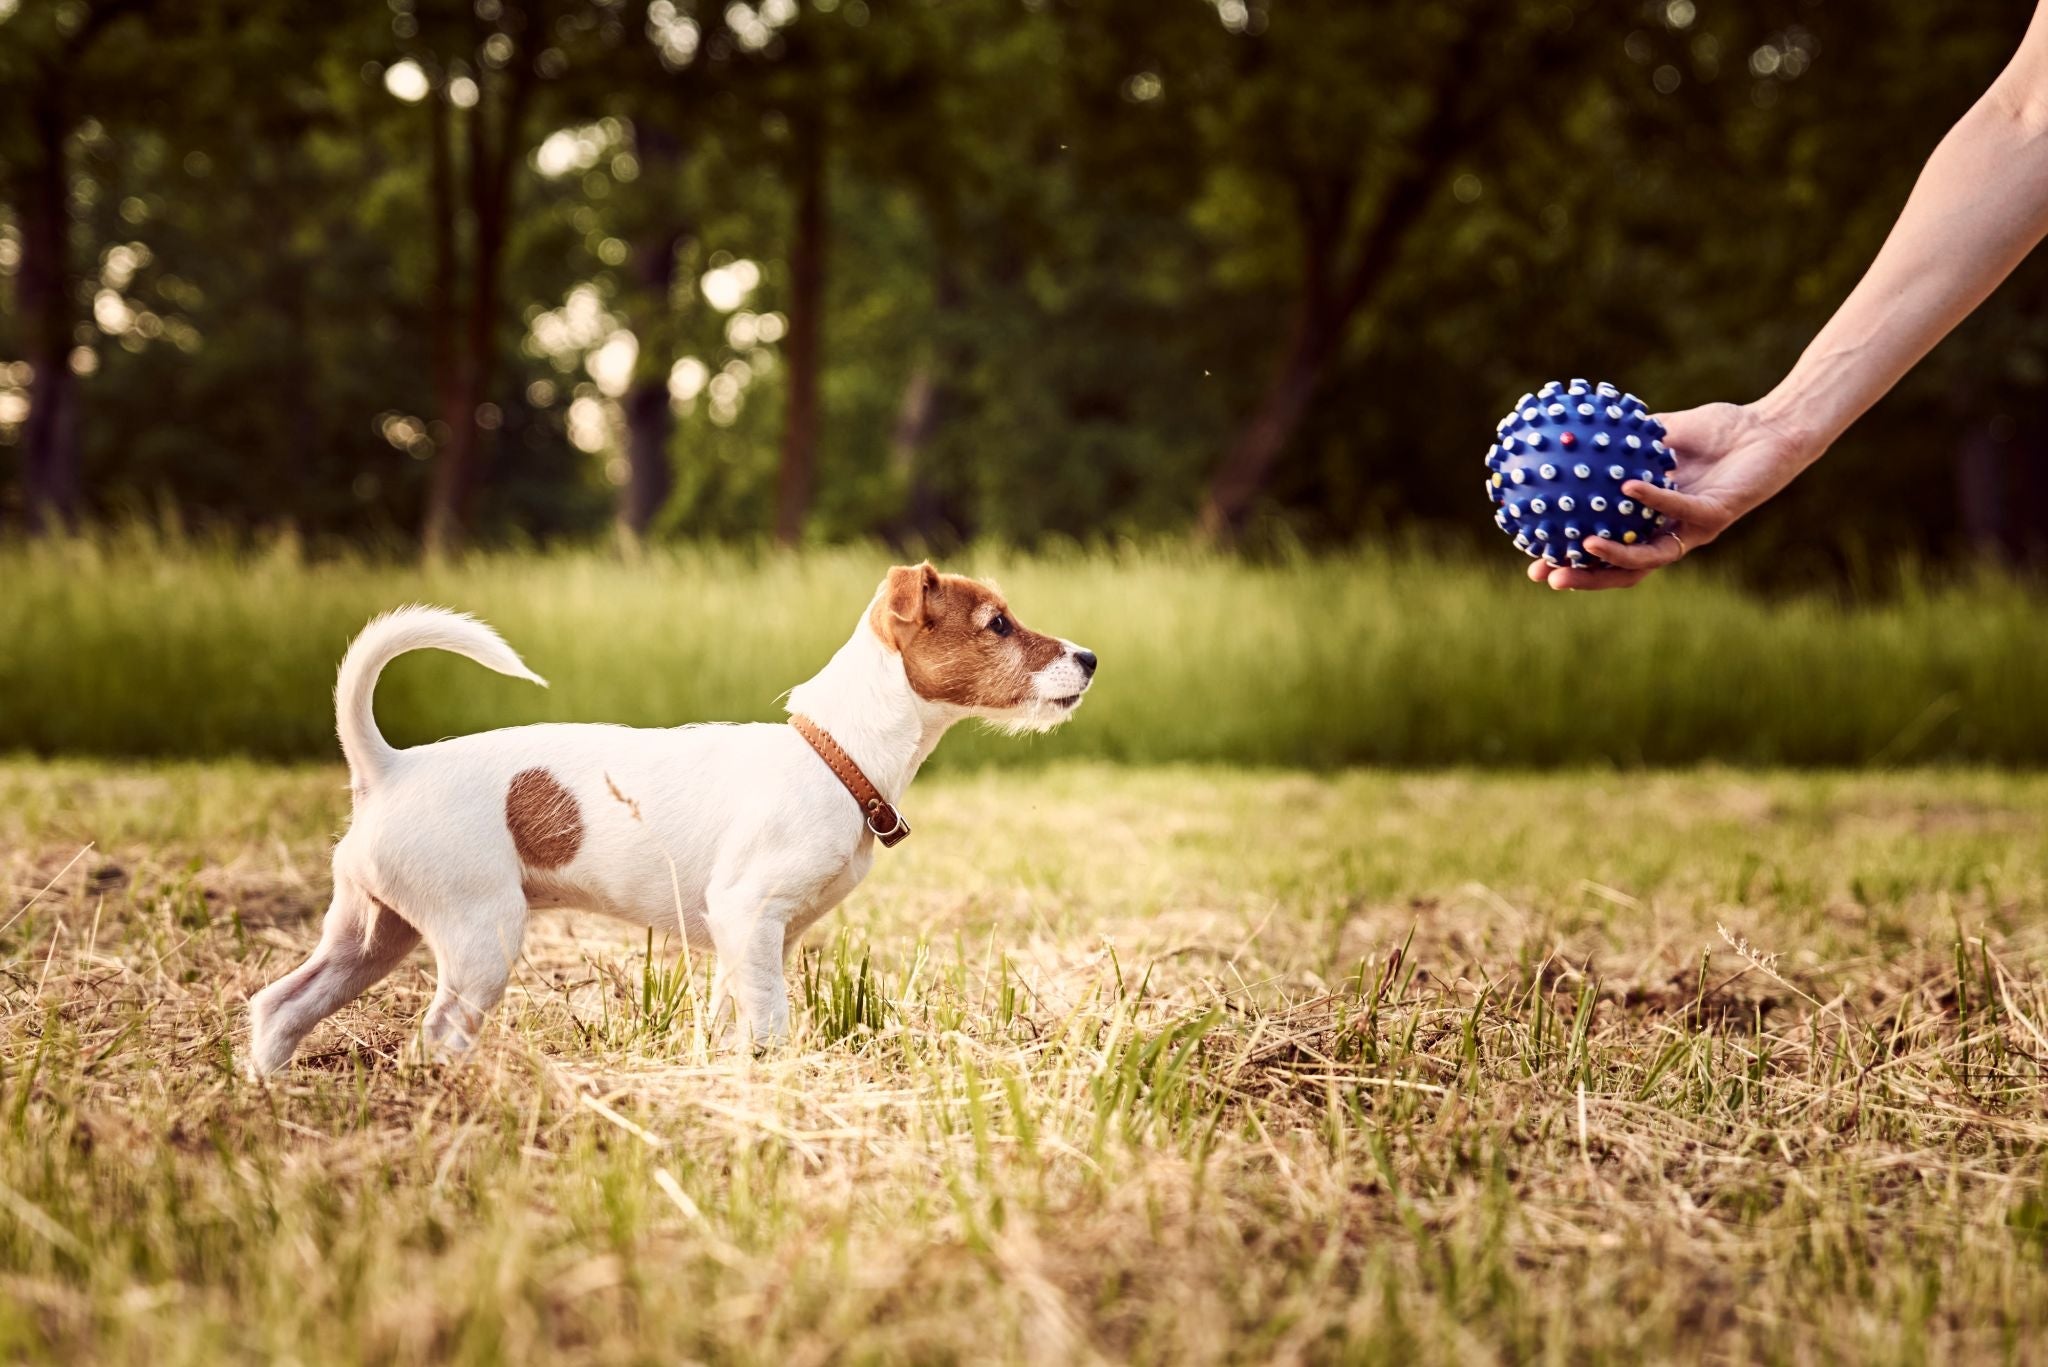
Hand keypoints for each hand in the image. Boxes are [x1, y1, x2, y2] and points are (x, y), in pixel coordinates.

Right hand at [1527, 401, 1820, 590]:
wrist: (1770, 428)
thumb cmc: (1718, 430)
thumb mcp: (1660, 430)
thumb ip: (1623, 436)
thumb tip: (1573, 424)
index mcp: (1653, 521)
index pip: (1608, 551)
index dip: (1573, 562)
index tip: (1534, 560)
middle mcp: (1672, 533)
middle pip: (1623, 571)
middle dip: (1585, 578)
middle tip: (1547, 576)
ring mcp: (1695, 529)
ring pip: (1652, 558)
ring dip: (1616, 557)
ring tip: (1584, 547)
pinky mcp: (1718, 515)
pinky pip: (1679, 511)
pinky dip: (1653, 501)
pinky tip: (1627, 488)